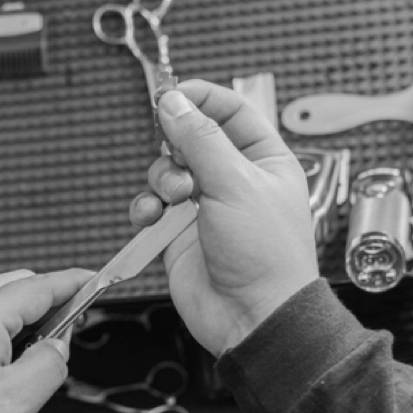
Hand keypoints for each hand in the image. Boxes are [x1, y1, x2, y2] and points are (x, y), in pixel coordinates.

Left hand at [0, 268, 90, 412]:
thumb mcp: (16, 400)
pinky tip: (10, 366)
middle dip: (50, 300)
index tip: (96, 280)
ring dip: (27, 319)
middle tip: (75, 324)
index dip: (74, 282)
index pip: (40, 286)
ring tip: (44, 353)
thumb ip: (50, 365)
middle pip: (17, 287)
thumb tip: (59, 348)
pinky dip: (4, 334)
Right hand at [131, 80, 318, 354]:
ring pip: (167, 172)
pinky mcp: (180, 235)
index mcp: (264, 160)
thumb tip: (173, 102)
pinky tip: (152, 216)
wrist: (252, 316)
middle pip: (191, 139)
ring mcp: (205, 208)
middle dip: (174, 147)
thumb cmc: (265, 255)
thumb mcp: (235, 183)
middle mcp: (234, 181)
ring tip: (173, 199)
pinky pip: (152, 207)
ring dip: (161, 179)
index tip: (171, 95)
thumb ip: (200, 139)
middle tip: (176, 159)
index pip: (232, 111)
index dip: (201, 98)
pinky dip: (146, 208)